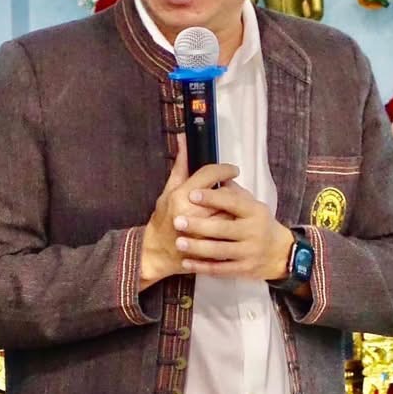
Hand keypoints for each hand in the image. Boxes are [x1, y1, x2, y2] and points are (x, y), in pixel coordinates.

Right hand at [140, 135, 239, 288]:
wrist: (157, 253)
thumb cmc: (161, 220)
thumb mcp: (167, 192)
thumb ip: (180, 167)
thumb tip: (184, 140)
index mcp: (181, 196)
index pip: (210, 175)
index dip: (225, 169)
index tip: (232, 170)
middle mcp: (193, 213)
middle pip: (225, 193)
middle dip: (232, 189)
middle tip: (235, 188)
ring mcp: (203, 232)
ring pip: (231, 213)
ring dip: (236, 208)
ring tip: (234, 206)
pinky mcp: (211, 247)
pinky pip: (231, 232)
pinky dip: (234, 224)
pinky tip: (232, 222)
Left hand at [172, 179, 293, 279]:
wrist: (280, 253)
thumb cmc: (259, 224)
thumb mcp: (252, 205)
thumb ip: (233, 192)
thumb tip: (215, 174)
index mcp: (255, 211)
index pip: (232, 202)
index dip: (212, 198)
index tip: (192, 194)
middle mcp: (253, 231)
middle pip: (223, 228)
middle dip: (199, 225)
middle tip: (178, 221)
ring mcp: (249, 252)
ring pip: (220, 250)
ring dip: (198, 247)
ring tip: (179, 242)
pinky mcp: (244, 269)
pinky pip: (220, 269)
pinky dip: (202, 267)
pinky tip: (187, 262)